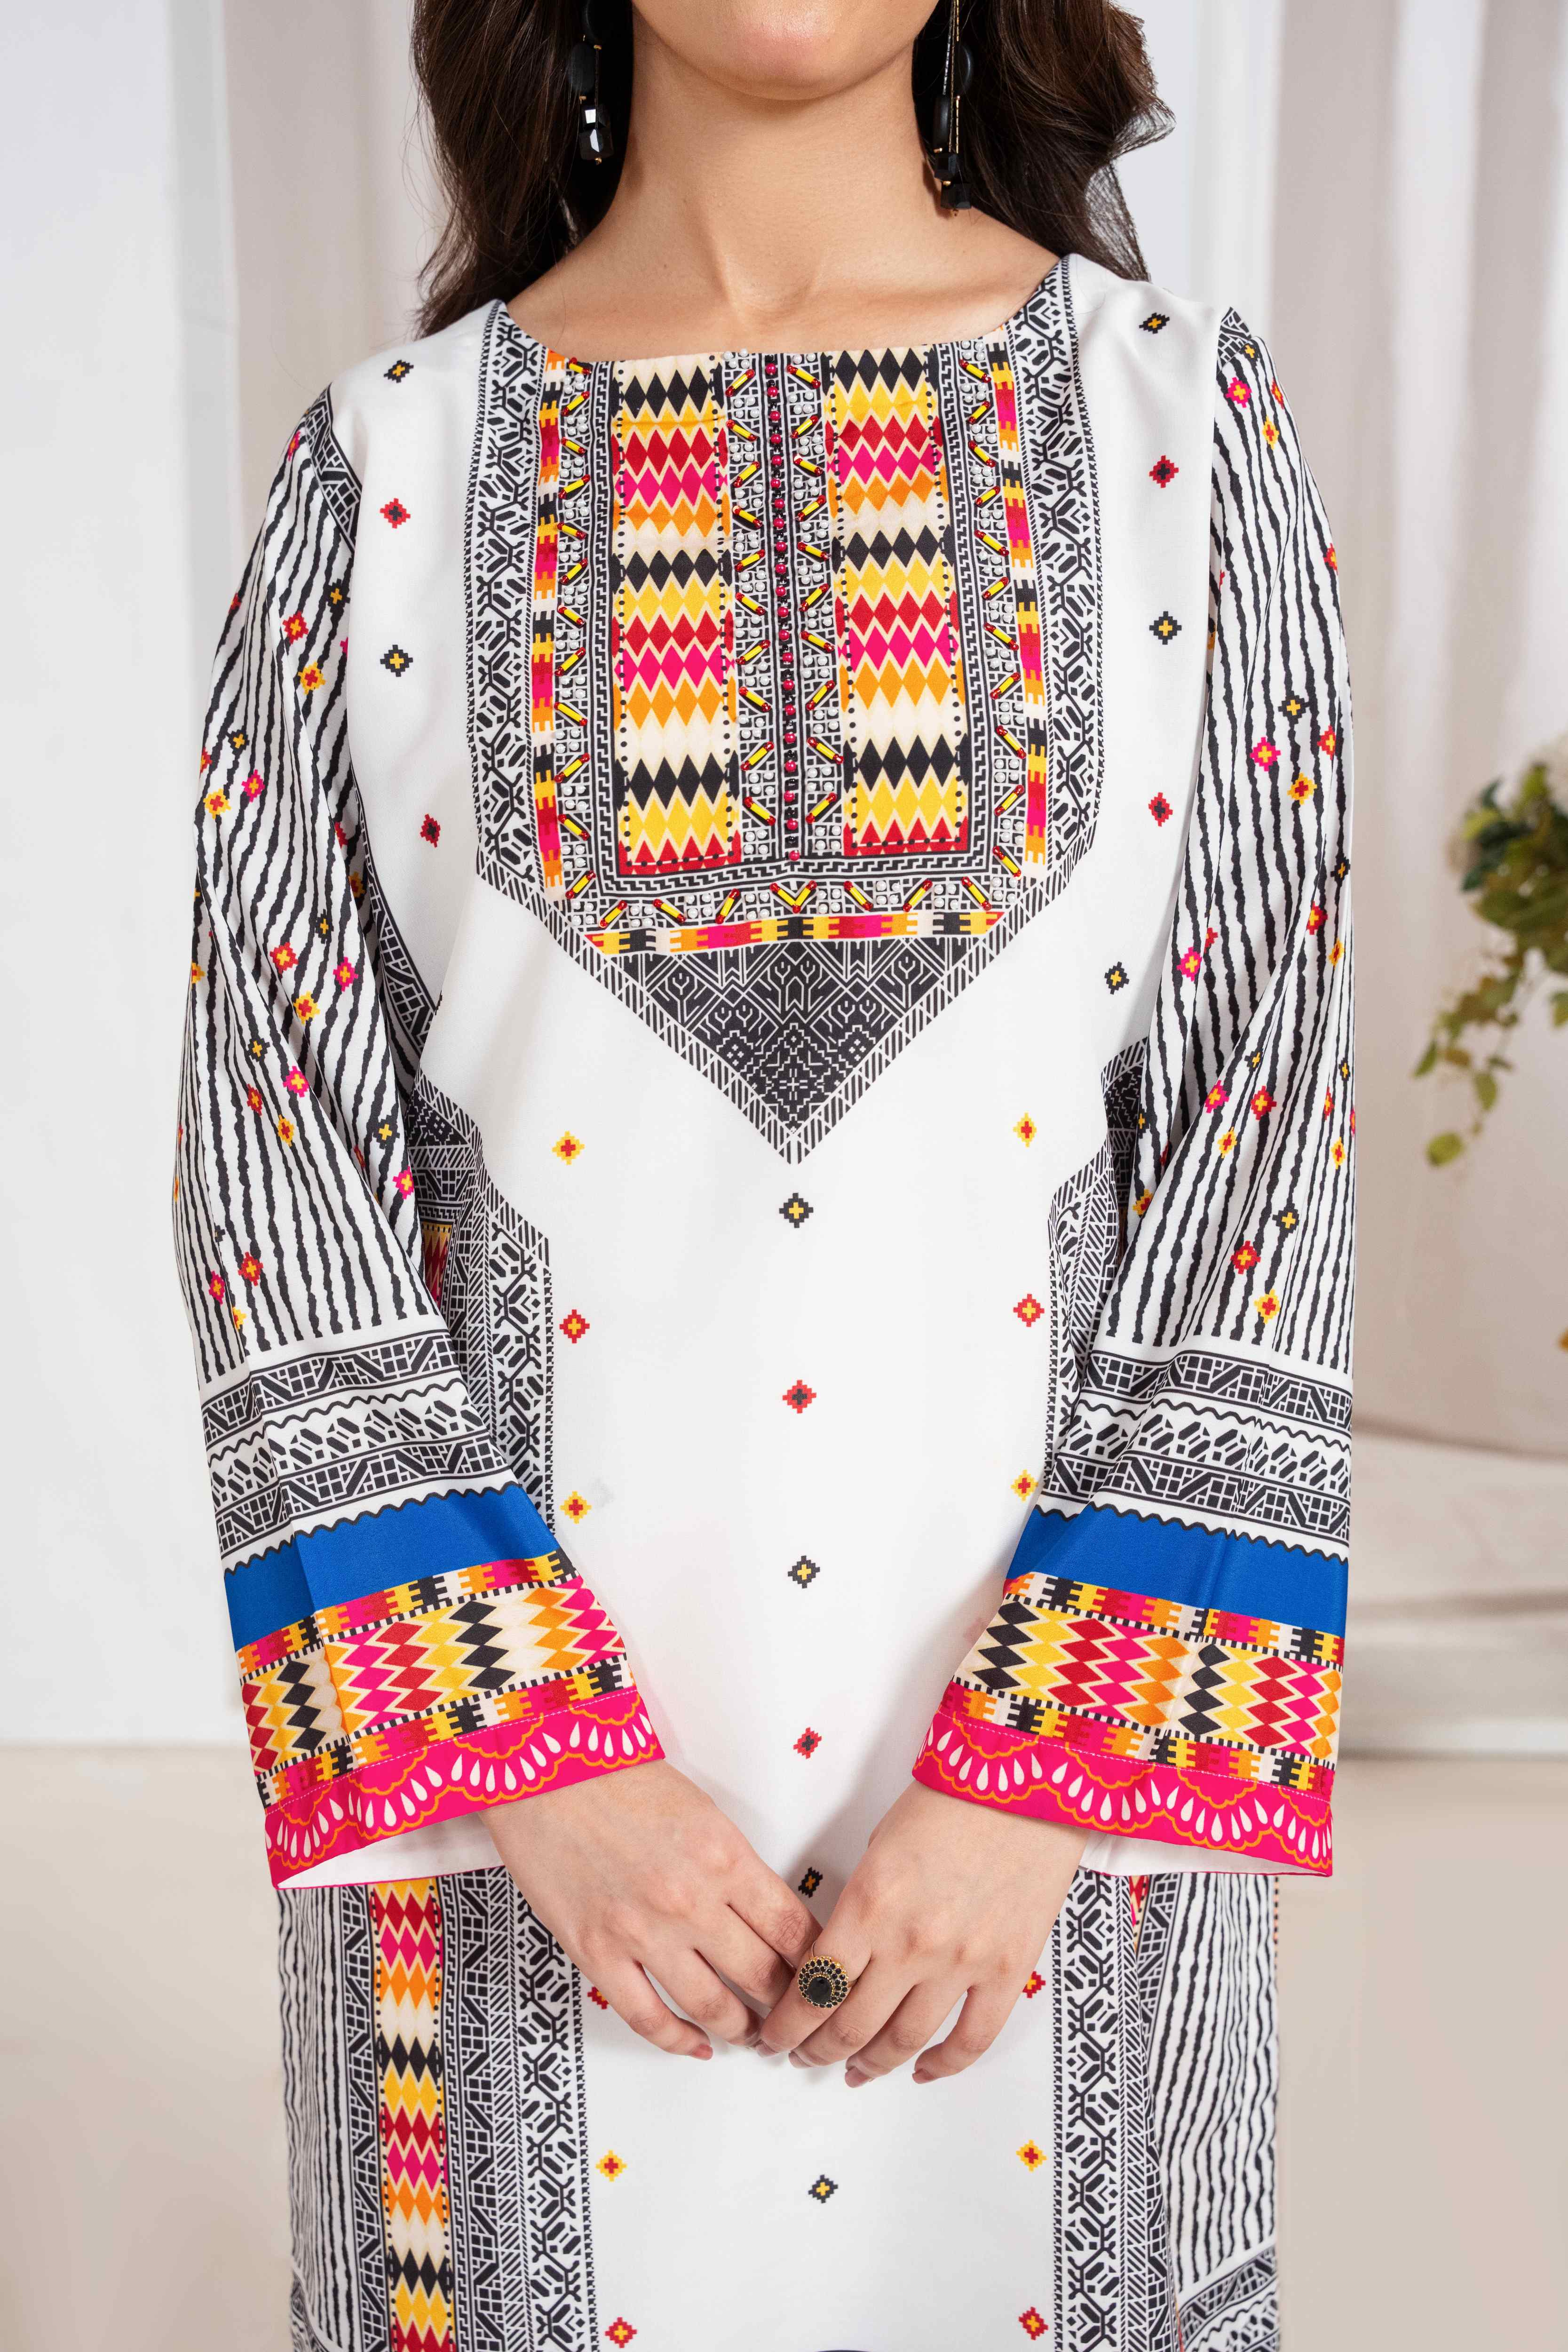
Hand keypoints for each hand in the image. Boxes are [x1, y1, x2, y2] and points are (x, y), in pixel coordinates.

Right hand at [487, 1759, 817, 2059]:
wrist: (543, 1772)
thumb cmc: (617, 1778)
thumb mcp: (700, 1812)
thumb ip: (734, 1865)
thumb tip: (763, 1915)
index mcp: (724, 1857)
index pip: (794, 1930)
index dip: (817, 1965)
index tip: (824, 1978)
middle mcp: (691, 1900)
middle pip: (763, 1976)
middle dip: (788, 2005)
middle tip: (797, 2015)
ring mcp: (643, 1932)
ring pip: (713, 2008)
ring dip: (742, 2031)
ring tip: (755, 2037)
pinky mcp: (597, 1952)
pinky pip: (648, 2018)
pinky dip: (679, 2042)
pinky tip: (697, 2047)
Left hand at [757, 1781, 1087, 2085]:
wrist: (1022, 1781)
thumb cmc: (947, 1800)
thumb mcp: (878, 1847)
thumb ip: (860, 1908)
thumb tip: (842, 1957)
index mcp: (868, 1905)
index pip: (813, 1989)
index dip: (788, 2026)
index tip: (775, 2037)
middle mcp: (910, 1943)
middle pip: (850, 2025)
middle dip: (818, 2050)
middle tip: (805, 2056)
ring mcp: (962, 1961)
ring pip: (904, 2041)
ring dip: (871, 2065)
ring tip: (854, 2072)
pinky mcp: (1007, 1969)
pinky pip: (972, 2039)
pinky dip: (944, 2066)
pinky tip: (922, 2072)